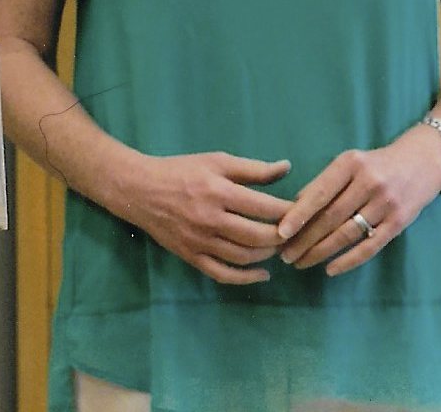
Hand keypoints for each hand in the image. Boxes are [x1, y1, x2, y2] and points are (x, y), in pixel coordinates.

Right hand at [116, 152, 292, 284]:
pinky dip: (247, 278)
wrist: (139, 189)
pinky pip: (223, 274)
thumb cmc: (180, 171)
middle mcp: (210, 219)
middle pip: (258, 236)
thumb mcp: (215, 161)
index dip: (288, 211)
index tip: (300, 211)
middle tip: (293, 233)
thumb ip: (252, 168)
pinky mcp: (191, 256)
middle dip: (282, 236)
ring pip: (244, 257)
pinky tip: (262, 273)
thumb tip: (287, 168)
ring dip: (267, 254)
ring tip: (276, 246)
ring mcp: (199, 241)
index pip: (264, 207)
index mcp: (218, 191)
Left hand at [276, 129, 440, 275]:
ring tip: (300, 262)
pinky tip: (330, 269)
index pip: (320, 193)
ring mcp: (386, 204)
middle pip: (331, 217)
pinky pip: (370, 246)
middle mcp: (368, 182)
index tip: (280, 232)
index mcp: (350, 164)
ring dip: (321, 251)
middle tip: (284, 255)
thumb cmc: (375, 164)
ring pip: (348, 234)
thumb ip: (324, 183)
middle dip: (304, 239)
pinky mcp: (400, 222)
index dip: (299, 214)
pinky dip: (349, 260)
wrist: (423, 161)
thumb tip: (294, 208)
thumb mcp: (349, 163)